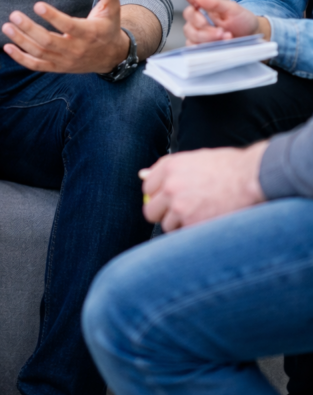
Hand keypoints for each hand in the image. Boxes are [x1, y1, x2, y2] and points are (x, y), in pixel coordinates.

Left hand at [1, 0, 129, 73]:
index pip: (69, 26)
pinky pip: (37, 65)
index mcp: (88, 33)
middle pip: (49, 41)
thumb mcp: (112, 8)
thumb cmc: (108, 27)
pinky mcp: (58, 67)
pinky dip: (21, 59)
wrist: (111, 56)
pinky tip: (8, 47)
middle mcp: (75, 50)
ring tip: (6, 27)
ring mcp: (65, 61)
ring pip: (40, 53)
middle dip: (29, 28)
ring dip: (21, 41)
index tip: (37, 5)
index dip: (53, 17)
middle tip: (13, 15)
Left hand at [140, 142, 267, 231]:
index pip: (147, 188)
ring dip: (181, 225)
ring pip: (167, 225)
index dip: (159, 195)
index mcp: (169, 167)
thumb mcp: (195, 159)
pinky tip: (208, 222)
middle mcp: (170, 186)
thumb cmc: (228, 167)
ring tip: (202, 215)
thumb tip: (142, 174)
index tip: (170, 198)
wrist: (252, 177)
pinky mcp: (193, 224)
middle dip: (163, 213)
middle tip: (182, 212)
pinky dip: (194, 233)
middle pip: (150, 210)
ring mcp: (180, 206)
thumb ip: (168, 169)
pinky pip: (184, 235)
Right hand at [183, 0, 269, 43]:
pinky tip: (222, 47)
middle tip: (222, 32)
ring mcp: (200, 40)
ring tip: (227, 38)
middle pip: (190, 30)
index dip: (194, 18)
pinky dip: (209, 51)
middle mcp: (197, 26)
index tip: (204, 21)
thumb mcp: (232, 8)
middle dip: (206, 33)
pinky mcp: (204, 51)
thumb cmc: (241, 20)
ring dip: (210, 42)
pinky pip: (198, 53)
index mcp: (202, 12)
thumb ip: (215, 2)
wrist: (252, 36)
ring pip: (193, 42)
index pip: (189, 13)